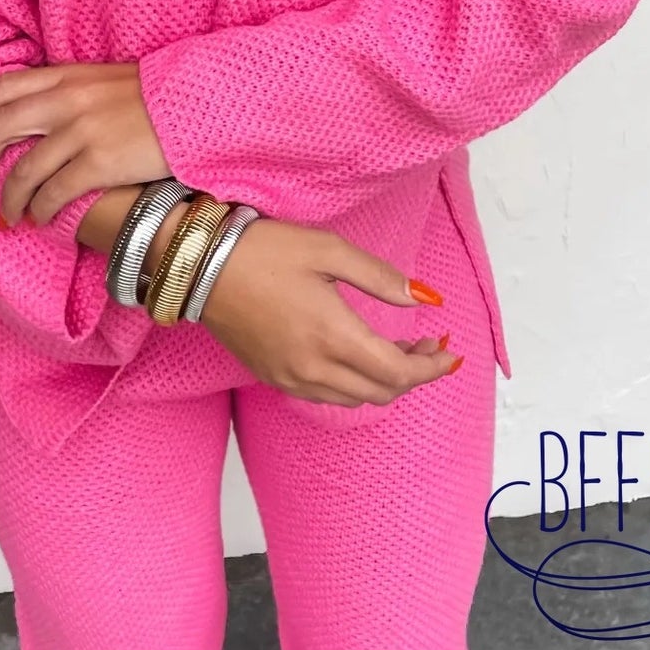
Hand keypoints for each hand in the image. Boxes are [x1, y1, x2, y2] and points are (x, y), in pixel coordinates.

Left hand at [0, 62, 169, 230]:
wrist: (197, 108)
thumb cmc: (155, 100)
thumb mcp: (105, 82)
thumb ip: (69, 92)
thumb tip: (35, 115)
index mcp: (67, 76)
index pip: (1, 87)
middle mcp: (69, 99)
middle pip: (0, 127)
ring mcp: (83, 130)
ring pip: (23, 168)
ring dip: (7, 197)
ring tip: (5, 216)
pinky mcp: (100, 162)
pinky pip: (53, 191)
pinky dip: (38, 208)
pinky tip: (37, 218)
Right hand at [188, 214, 462, 406]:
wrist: (200, 267)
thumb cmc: (265, 250)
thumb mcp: (328, 250)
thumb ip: (380, 278)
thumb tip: (424, 299)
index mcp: (333, 335)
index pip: (398, 373)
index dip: (431, 367)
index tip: (450, 351)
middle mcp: (313, 368)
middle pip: (381, 392)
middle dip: (413, 373)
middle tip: (427, 343)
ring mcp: (290, 378)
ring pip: (355, 399)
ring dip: (384, 380)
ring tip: (398, 347)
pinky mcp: (273, 377)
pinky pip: (327, 395)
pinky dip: (353, 383)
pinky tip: (357, 354)